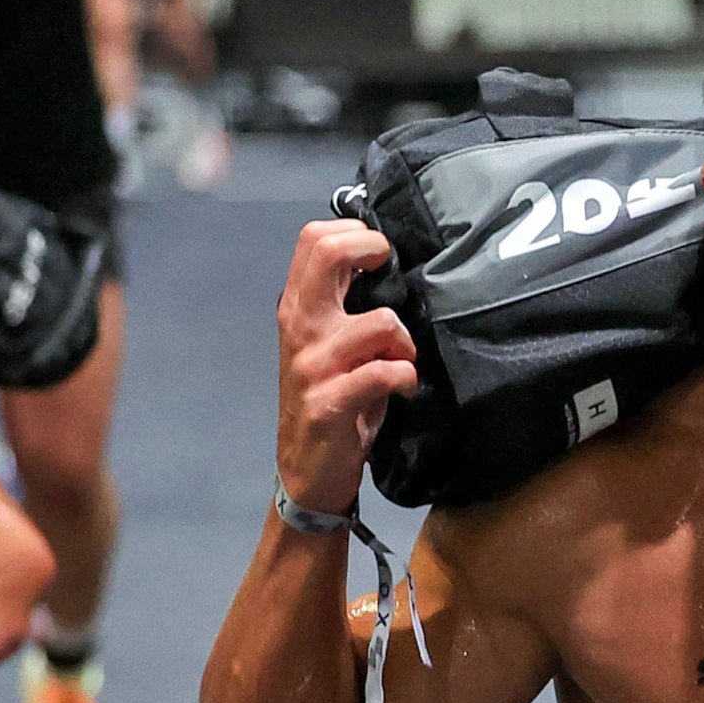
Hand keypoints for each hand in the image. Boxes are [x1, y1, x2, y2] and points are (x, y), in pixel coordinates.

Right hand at [277, 219, 420, 513]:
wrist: (307, 468)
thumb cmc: (330, 397)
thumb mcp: (328, 342)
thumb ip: (344, 302)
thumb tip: (382, 258)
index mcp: (298, 306)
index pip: (314, 238)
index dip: (356, 233)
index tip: (379, 254)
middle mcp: (301, 327)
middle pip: (328, 253)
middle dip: (372, 250)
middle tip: (389, 272)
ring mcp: (313, 364)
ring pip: (381, 321)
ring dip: (405, 340)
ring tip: (402, 359)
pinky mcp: (330, 402)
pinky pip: (384, 373)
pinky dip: (405, 377)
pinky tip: (404, 386)